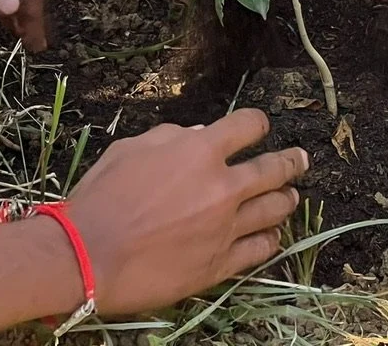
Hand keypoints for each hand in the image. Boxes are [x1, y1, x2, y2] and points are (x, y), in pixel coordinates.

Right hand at [68, 109, 306, 314]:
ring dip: (286, 199)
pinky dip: (271, 240)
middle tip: (302, 160)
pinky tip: (273, 236)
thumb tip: (199, 133)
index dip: (257, 123)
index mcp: (201, 151)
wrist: (86, 256)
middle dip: (292, 161)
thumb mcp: (131, 149)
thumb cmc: (102, 197)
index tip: (259, 127)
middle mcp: (223, 186)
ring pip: (275, 209)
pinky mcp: (220, 264)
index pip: (249, 126)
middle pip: (275, 168)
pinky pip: (260, 250)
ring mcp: (226, 227)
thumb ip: (171, 136)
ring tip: (291, 196)